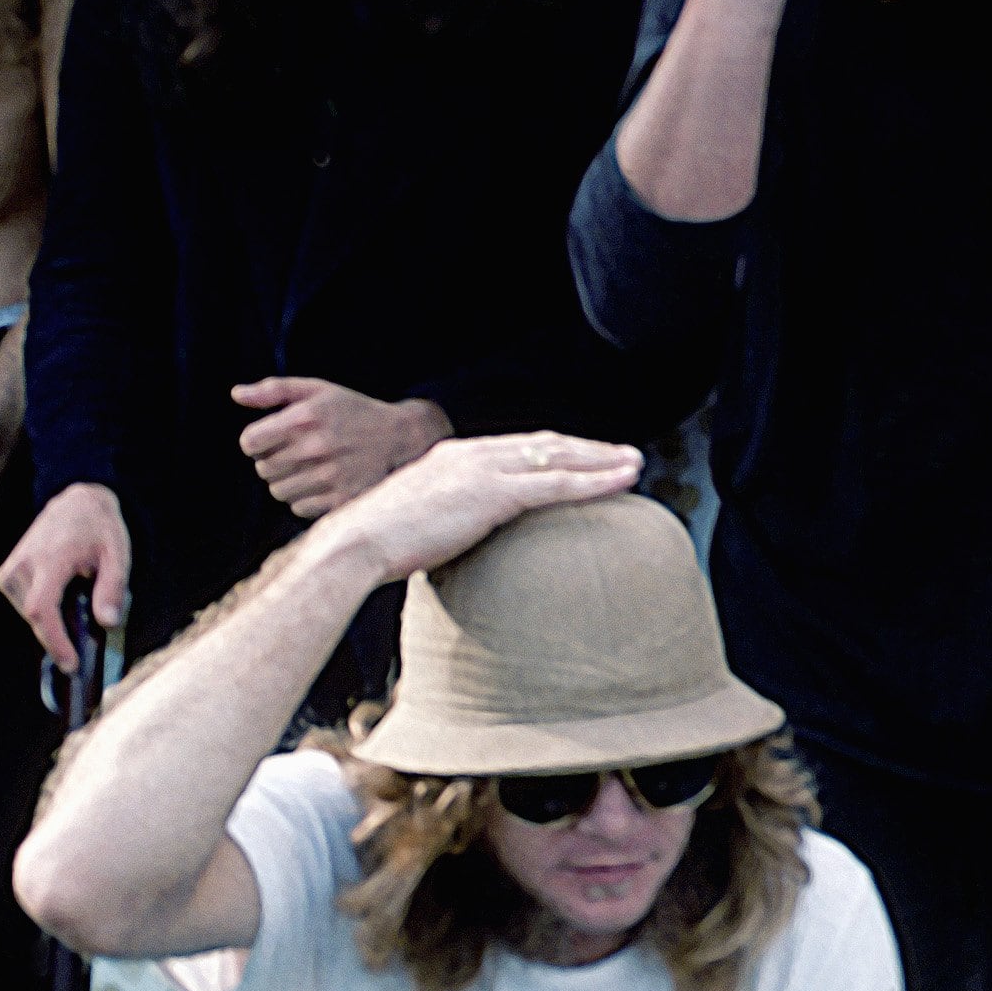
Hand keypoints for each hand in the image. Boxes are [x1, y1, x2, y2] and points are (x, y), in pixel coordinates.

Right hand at [0, 482, 131, 666]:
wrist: (75, 502)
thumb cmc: (99, 529)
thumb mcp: (118, 555)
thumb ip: (113, 588)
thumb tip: (107, 623)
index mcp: (50, 560)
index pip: (42, 610)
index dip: (55, 641)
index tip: (71, 664)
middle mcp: (23, 565)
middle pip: (36, 617)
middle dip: (58, 638)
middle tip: (82, 652)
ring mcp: (10, 570)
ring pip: (29, 614)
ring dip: (53, 622)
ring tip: (76, 607)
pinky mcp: (6, 574)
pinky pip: (24, 605)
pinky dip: (44, 612)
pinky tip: (62, 602)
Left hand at [232, 379, 447, 520]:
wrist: (400, 438)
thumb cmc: (353, 411)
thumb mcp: (317, 390)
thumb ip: (274, 390)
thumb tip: (236, 394)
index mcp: (304, 418)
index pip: (249, 442)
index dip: (255, 441)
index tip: (270, 438)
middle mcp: (315, 448)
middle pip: (262, 469)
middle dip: (272, 461)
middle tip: (295, 452)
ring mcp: (329, 477)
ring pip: (278, 491)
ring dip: (287, 482)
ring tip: (307, 468)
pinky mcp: (341, 499)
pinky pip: (299, 508)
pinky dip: (304, 498)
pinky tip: (320, 483)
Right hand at [315, 431, 640, 586]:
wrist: (355, 545)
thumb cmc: (377, 546)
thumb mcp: (414, 524)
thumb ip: (442, 522)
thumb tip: (451, 541)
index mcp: (452, 457)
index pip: (516, 447)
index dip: (554, 451)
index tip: (582, 456)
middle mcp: (472, 453)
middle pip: (544, 444)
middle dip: (588, 448)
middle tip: (624, 454)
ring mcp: (484, 469)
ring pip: (559, 458)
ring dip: (602, 460)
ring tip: (635, 464)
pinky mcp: (494, 493)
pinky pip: (558, 484)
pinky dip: (596, 480)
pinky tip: (623, 481)